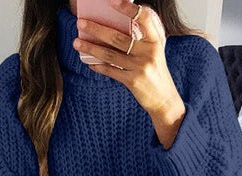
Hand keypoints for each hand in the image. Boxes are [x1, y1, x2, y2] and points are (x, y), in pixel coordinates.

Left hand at [73, 0, 181, 118]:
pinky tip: (89, 62)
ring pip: (110, 55)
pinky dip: (98, 66)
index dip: (128, 8)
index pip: (143, 18)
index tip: (113, 0)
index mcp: (155, 41)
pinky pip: (111, 71)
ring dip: (91, 48)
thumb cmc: (156, 72)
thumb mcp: (154, 52)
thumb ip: (142, 38)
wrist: (165, 100)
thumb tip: (117, 24)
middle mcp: (148, 52)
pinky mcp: (133, 82)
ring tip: (77, 42)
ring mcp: (140, 67)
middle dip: (96, 29)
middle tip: (81, 23)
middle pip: (118, 37)